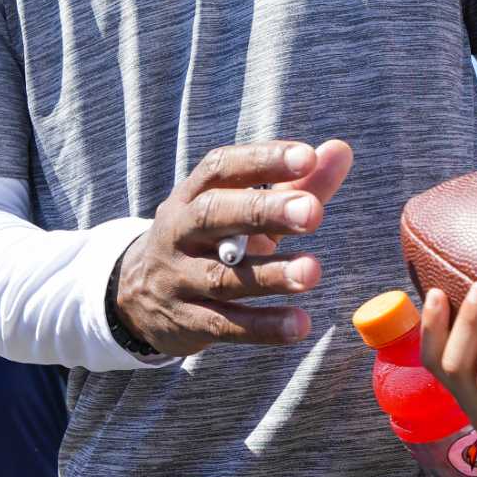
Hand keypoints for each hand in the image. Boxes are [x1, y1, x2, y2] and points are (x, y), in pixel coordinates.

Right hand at [114, 139, 351, 355]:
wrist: (136, 297)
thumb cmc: (208, 242)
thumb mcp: (242, 211)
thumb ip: (295, 185)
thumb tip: (340, 149)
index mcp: (192, 195)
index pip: (221, 168)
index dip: (261, 160)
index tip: (305, 156)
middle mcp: (180, 232)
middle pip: (215, 215)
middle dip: (263, 211)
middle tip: (312, 212)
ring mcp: (179, 278)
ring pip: (222, 276)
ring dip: (269, 274)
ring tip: (312, 271)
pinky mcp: (187, 322)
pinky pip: (226, 325)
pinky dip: (263, 327)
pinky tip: (300, 325)